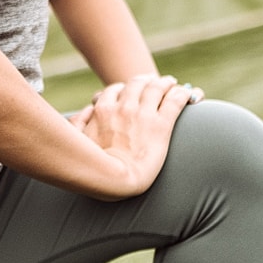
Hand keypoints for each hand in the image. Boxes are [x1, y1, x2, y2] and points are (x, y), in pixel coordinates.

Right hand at [70, 74, 202, 197]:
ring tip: (170, 83)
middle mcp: (123, 106)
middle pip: (136, 84)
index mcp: (102, 109)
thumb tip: (87, 109)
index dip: (123, 88)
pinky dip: (181, 94)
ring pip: (157, 87)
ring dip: (164, 83)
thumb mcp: (77, 140)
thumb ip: (78, 122)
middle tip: (153, 82)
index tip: (128, 91)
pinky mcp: (162, 125)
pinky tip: (186, 93)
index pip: (114, 90)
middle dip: (145, 81)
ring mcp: (143, 114)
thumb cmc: (93, 166)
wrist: (115, 181)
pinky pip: (175, 101)